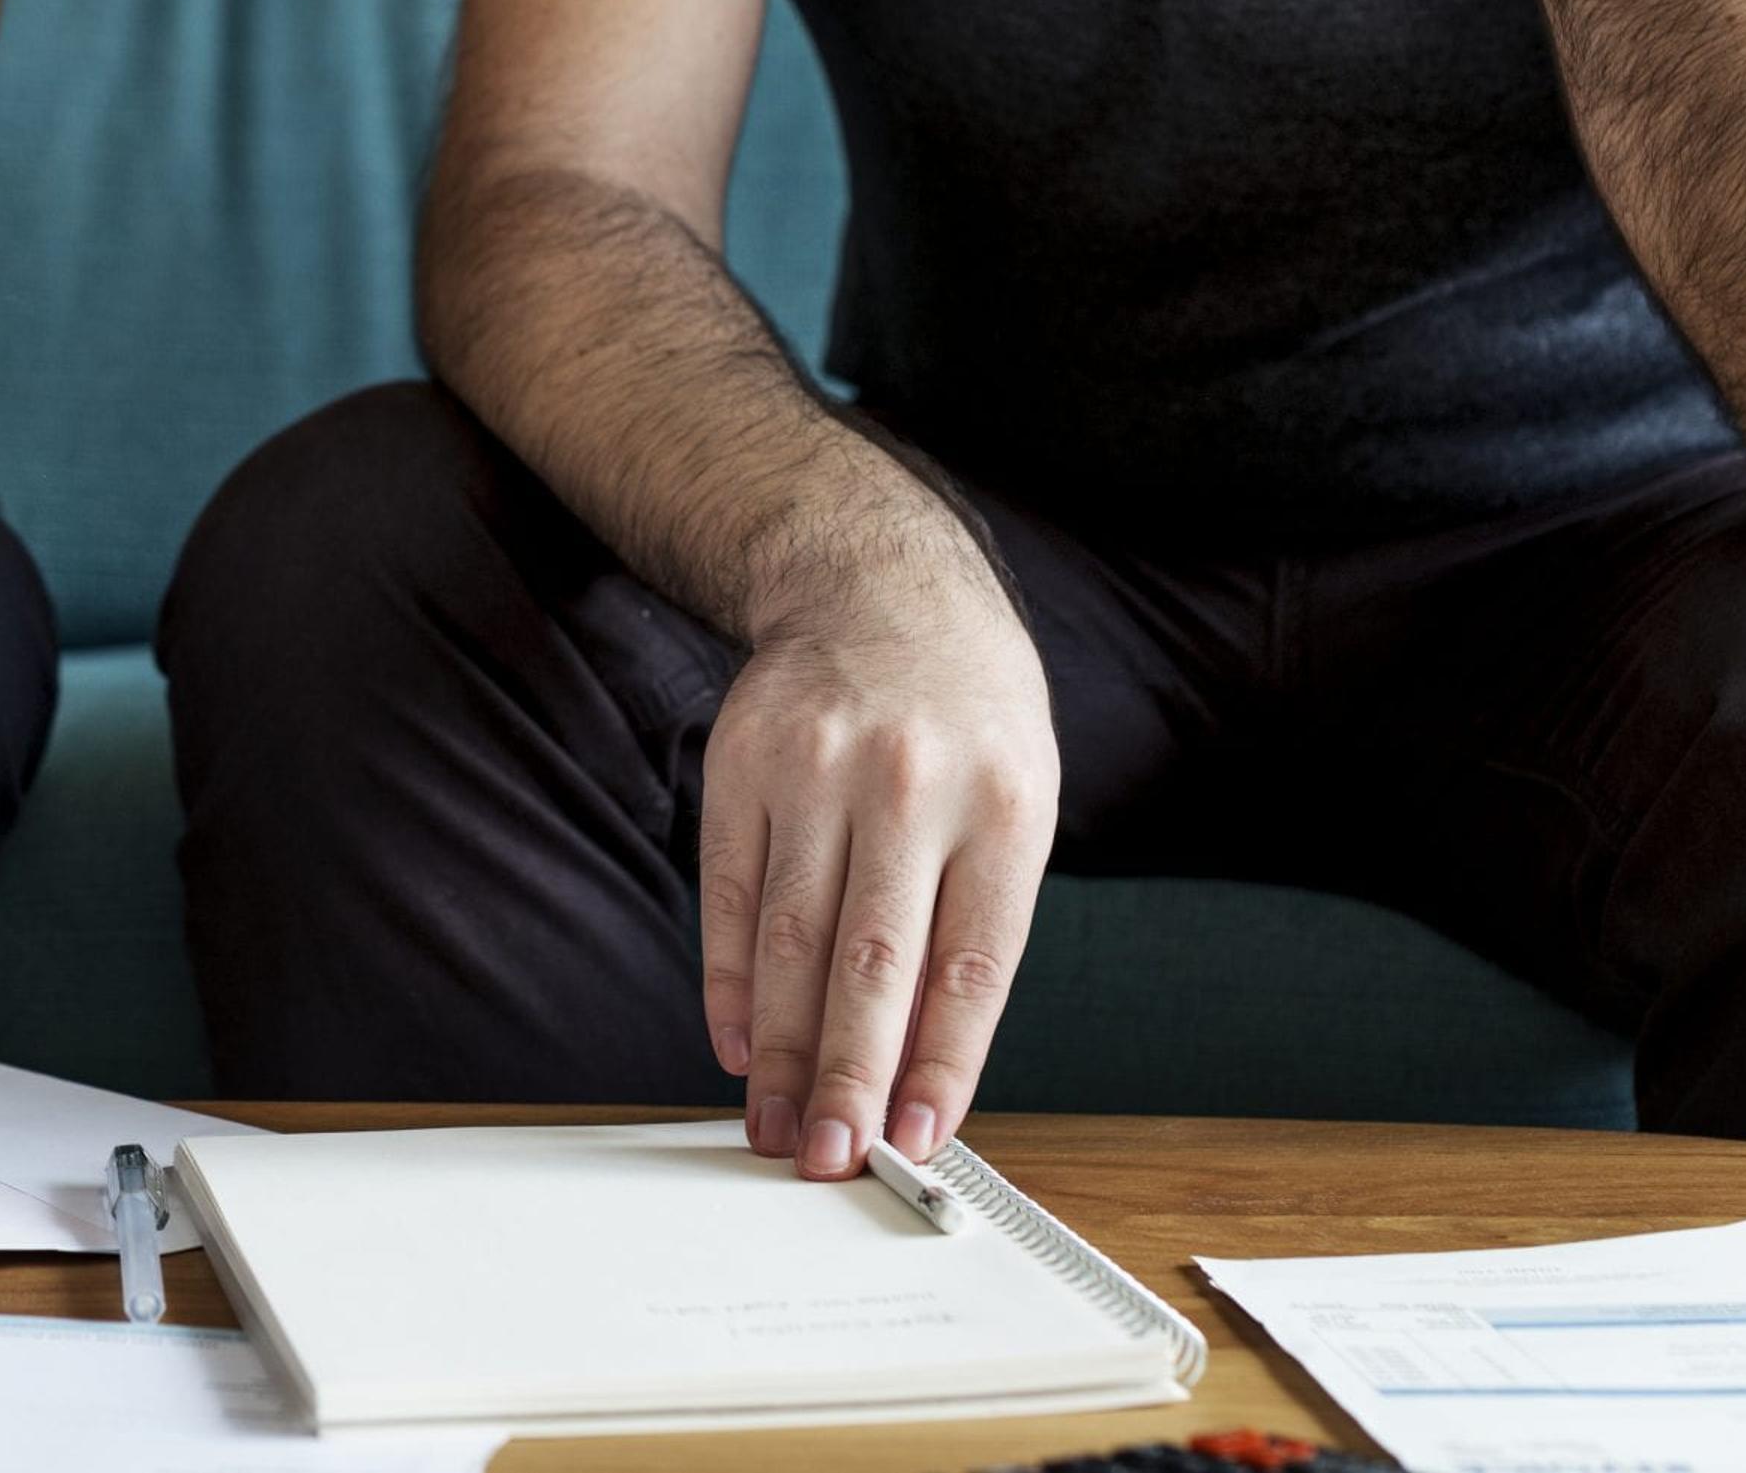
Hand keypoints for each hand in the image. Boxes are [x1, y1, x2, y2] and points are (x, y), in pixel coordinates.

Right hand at [698, 549, 1058, 1178]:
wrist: (882, 589)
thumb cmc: (967, 720)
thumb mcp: (1015, 803)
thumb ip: (972, 926)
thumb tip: (918, 1069)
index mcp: (1002, 805)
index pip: (972, 967)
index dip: (942, 1067)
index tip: (918, 1142)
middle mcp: (909, 784)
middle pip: (873, 962)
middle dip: (850, 1075)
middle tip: (833, 1157)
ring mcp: (817, 770)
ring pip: (794, 940)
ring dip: (782, 1049)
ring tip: (780, 1123)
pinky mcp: (741, 765)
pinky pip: (731, 895)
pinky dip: (732, 982)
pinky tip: (738, 1043)